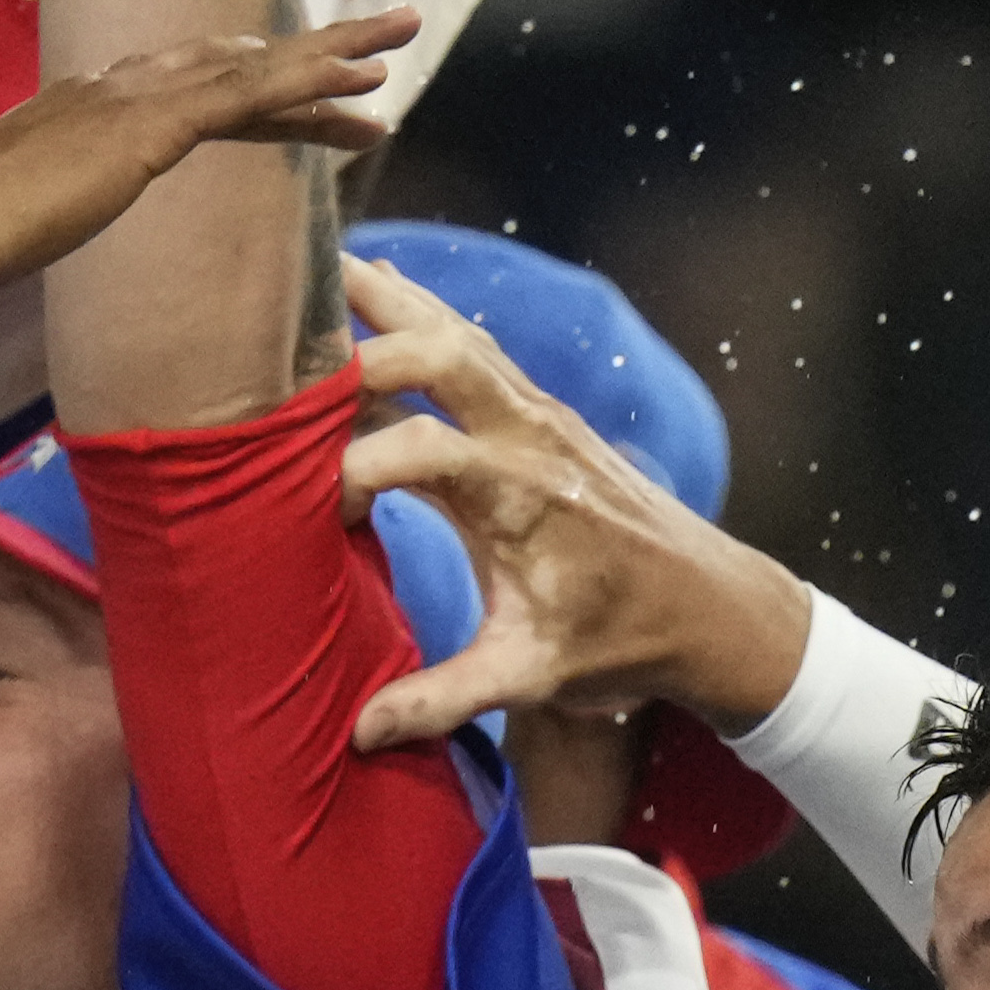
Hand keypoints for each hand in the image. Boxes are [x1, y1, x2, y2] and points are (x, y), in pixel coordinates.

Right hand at [0, 13, 411, 321]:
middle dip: (304, 56)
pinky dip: (311, 88)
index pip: (178, 95)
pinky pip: (251, 97)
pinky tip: (361, 88)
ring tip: (398, 40)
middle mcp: (107, 90)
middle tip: (375, 47)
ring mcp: (129, 101)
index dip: (244, 93)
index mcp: (74, 115)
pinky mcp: (149, 128)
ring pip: (255, 66)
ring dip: (332, 54)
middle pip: (228, 63)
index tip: (294, 102)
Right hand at [334, 253, 810, 746]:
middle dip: (362, 341)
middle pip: (441, 353)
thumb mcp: (534, 676)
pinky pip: (471, 341)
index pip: (420, 450)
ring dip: (387, 299)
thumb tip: (358, 731)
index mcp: (525, 496)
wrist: (710, 607)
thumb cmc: (623, 641)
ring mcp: (539, 412)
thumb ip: (443, 698)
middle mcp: (533, 436)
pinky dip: (417, 310)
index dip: (350, 470)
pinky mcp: (539, 409)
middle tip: (280, 338)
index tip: (311, 515)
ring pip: (455, 330)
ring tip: (313, 259)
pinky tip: (372, 281)